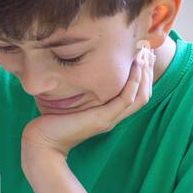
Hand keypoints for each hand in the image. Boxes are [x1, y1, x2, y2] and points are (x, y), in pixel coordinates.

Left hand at [22, 44, 153, 160]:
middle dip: (148, 72)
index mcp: (109, 113)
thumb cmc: (52, 120)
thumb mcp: (71, 101)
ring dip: (145, 74)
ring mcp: (110, 118)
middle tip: (149, 50)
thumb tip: (78, 67)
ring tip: (145, 55)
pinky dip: (133, 82)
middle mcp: (113, 117)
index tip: (143, 56)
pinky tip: (135, 66)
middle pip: (143, 94)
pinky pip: (126, 99)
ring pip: (139, 96)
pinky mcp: (103, 118)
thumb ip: (81, 89)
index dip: (143, 76)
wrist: (43, 141)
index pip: (136, 95)